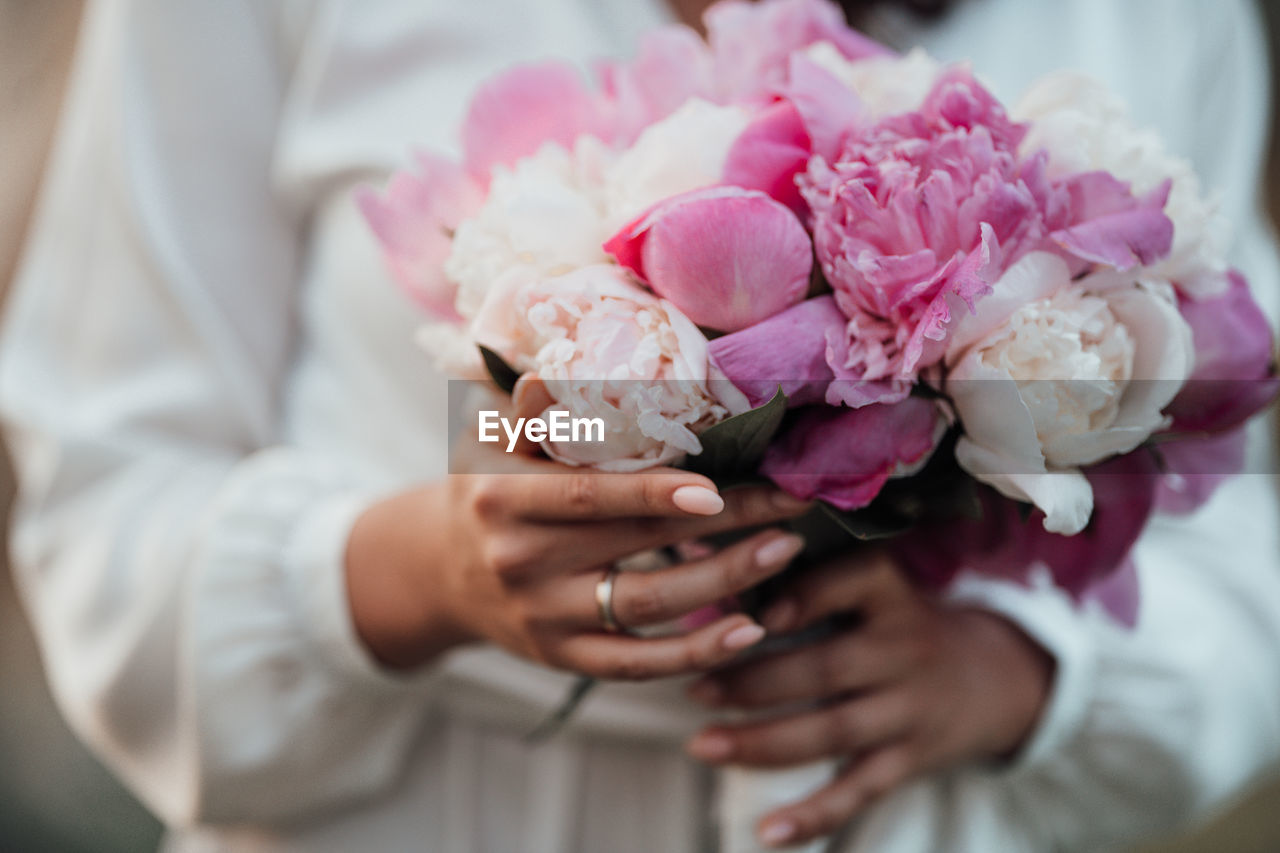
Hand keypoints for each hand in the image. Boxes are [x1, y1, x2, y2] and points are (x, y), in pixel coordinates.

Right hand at [345, 381, 811, 675]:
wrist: (439, 574)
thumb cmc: (484, 491)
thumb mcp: (491, 443)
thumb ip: (534, 410)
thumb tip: (574, 364)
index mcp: (503, 499)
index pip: (590, 496)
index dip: (654, 492)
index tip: (718, 483)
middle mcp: (522, 562)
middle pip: (638, 543)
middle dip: (725, 522)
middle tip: (790, 501)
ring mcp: (545, 617)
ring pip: (649, 604)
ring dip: (727, 580)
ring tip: (784, 548)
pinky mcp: (564, 658)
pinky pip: (639, 664)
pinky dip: (697, 652)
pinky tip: (750, 631)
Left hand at [684, 552, 1053, 848]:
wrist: (993, 678)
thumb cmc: (897, 620)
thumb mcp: (870, 586)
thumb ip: (796, 572)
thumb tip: (695, 549)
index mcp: (891, 595)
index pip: (853, 582)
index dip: (804, 594)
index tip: (753, 608)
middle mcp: (904, 651)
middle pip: (826, 668)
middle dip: (755, 680)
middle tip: (694, 687)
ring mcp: (909, 710)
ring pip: (832, 731)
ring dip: (763, 742)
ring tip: (703, 745)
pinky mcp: (910, 760)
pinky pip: (858, 791)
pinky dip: (813, 816)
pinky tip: (767, 834)